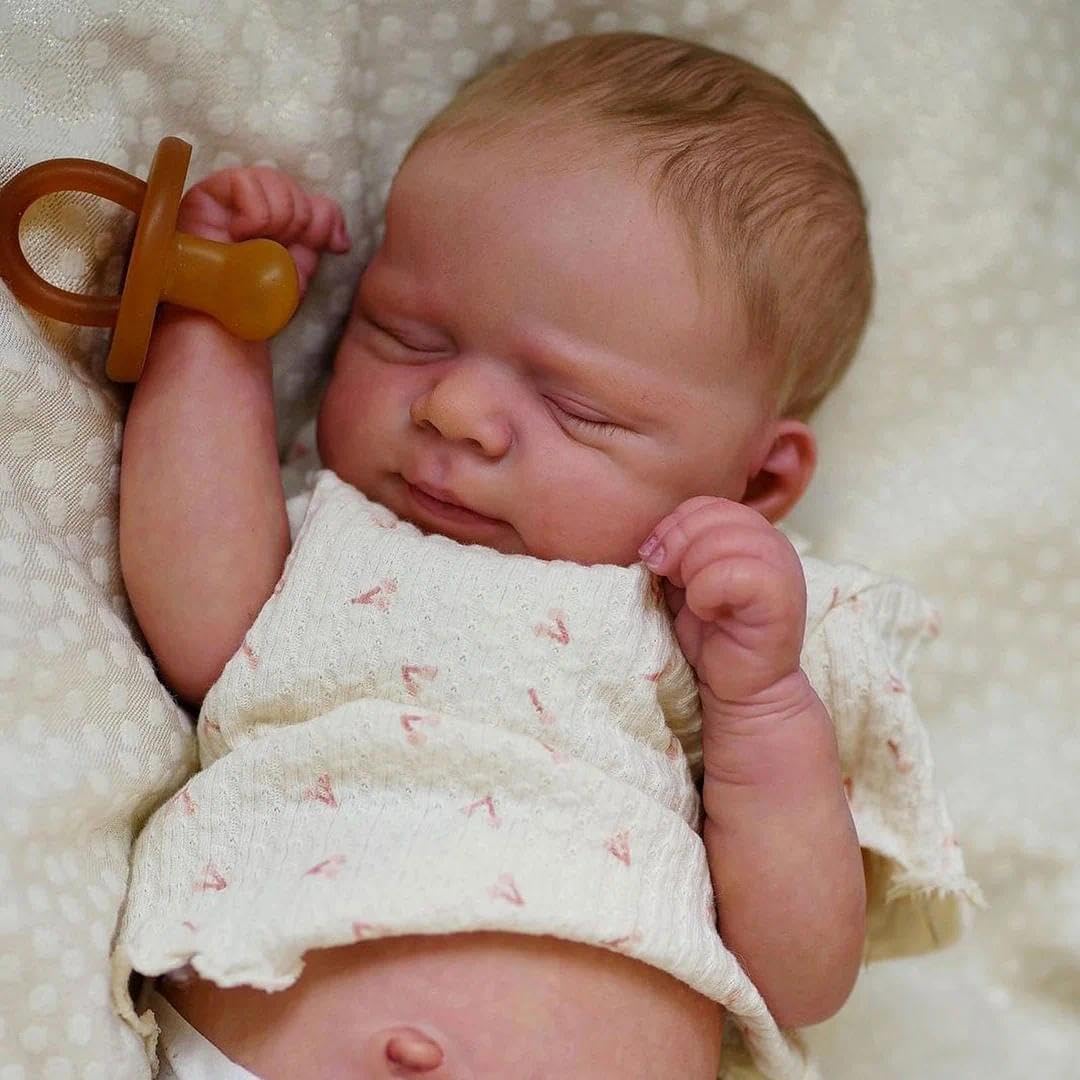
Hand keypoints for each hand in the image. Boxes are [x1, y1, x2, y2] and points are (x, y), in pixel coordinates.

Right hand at [176, 167, 350, 296]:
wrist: (229, 327)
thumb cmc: (259, 301)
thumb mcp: (301, 267)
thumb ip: (321, 235)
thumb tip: (342, 239)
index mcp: (276, 216)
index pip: (314, 199)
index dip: (324, 222)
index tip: (328, 249)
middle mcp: (249, 202)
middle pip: (292, 185)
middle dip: (298, 223)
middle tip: (277, 254)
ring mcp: (224, 197)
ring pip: (272, 180)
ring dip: (277, 220)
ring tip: (257, 248)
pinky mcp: (203, 197)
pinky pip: (244, 183)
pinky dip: (254, 216)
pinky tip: (239, 239)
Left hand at [639, 496, 806, 704]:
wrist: (741, 688)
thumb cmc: (712, 634)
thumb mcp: (686, 581)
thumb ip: (677, 551)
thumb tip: (653, 541)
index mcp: (752, 532)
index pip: (706, 504)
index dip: (673, 527)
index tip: (656, 561)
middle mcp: (774, 542)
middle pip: (712, 515)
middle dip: (677, 546)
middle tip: (672, 580)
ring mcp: (783, 568)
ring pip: (720, 541)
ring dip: (692, 573)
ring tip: (696, 601)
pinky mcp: (782, 597)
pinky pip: (730, 574)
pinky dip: (706, 593)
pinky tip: (709, 614)